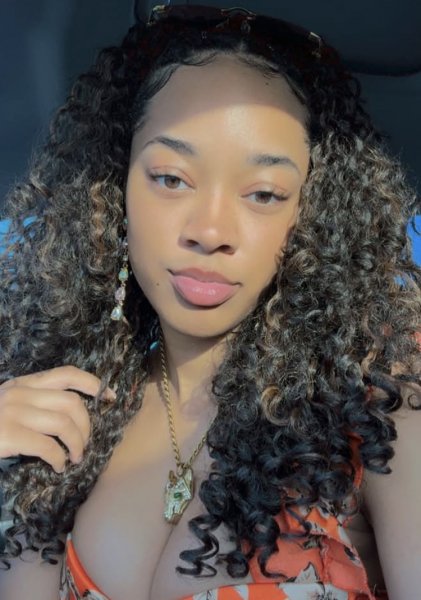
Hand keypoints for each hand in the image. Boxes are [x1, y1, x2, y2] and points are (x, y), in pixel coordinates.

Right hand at [0, 366, 114, 472]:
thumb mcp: (8, 403)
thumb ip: (33, 402)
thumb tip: (73, 413)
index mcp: (23, 383)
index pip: (66, 374)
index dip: (93, 383)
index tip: (109, 396)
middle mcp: (20, 393)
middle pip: (73, 403)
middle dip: (87, 426)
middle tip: (85, 444)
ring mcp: (13, 413)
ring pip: (65, 424)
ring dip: (77, 444)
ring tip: (75, 458)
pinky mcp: (8, 435)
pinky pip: (48, 447)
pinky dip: (59, 459)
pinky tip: (58, 467)